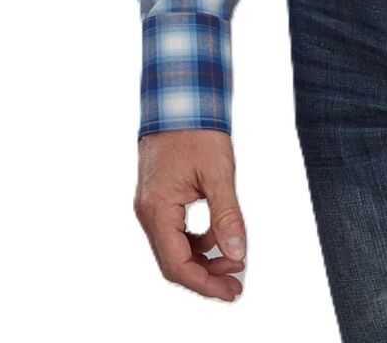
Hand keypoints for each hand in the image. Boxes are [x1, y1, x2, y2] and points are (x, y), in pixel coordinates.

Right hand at [134, 128, 246, 300]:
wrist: (179, 96)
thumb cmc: (196, 128)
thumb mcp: (218, 173)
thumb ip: (227, 216)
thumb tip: (238, 253)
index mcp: (157, 209)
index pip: (177, 264)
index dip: (205, 283)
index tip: (232, 290)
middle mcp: (148, 212)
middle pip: (173, 261)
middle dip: (206, 276)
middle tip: (236, 283)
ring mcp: (151, 205)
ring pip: (173, 248)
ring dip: (202, 258)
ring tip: (232, 259)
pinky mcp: (158, 197)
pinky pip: (174, 231)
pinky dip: (196, 241)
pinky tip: (217, 236)